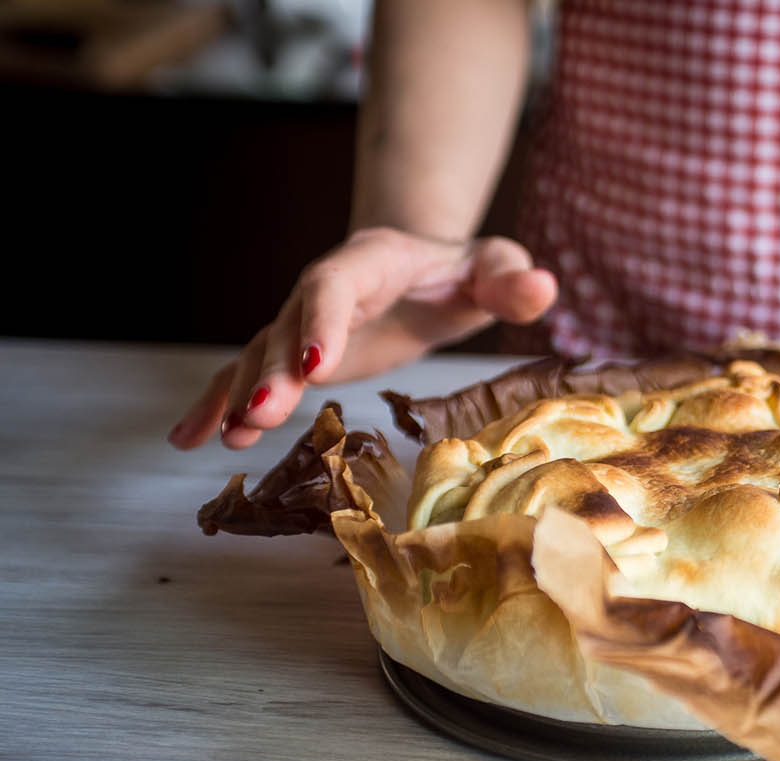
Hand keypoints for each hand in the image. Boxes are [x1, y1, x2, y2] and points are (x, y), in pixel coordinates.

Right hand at [168, 228, 556, 450]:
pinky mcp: (296, 353)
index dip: (323, 320)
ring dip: (239, 395)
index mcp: (372, 263)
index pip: (338, 285)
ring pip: (261, 356)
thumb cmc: (464, 270)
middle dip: (274, 373)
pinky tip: (195, 439)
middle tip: (261, 417)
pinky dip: (221, 404)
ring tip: (221, 437)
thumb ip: (512, 279)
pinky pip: (251, 375)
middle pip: (289, 327)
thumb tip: (543, 287)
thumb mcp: (495, 267)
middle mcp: (325, 290)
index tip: (317, 362)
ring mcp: (304, 322)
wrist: (423, 261)